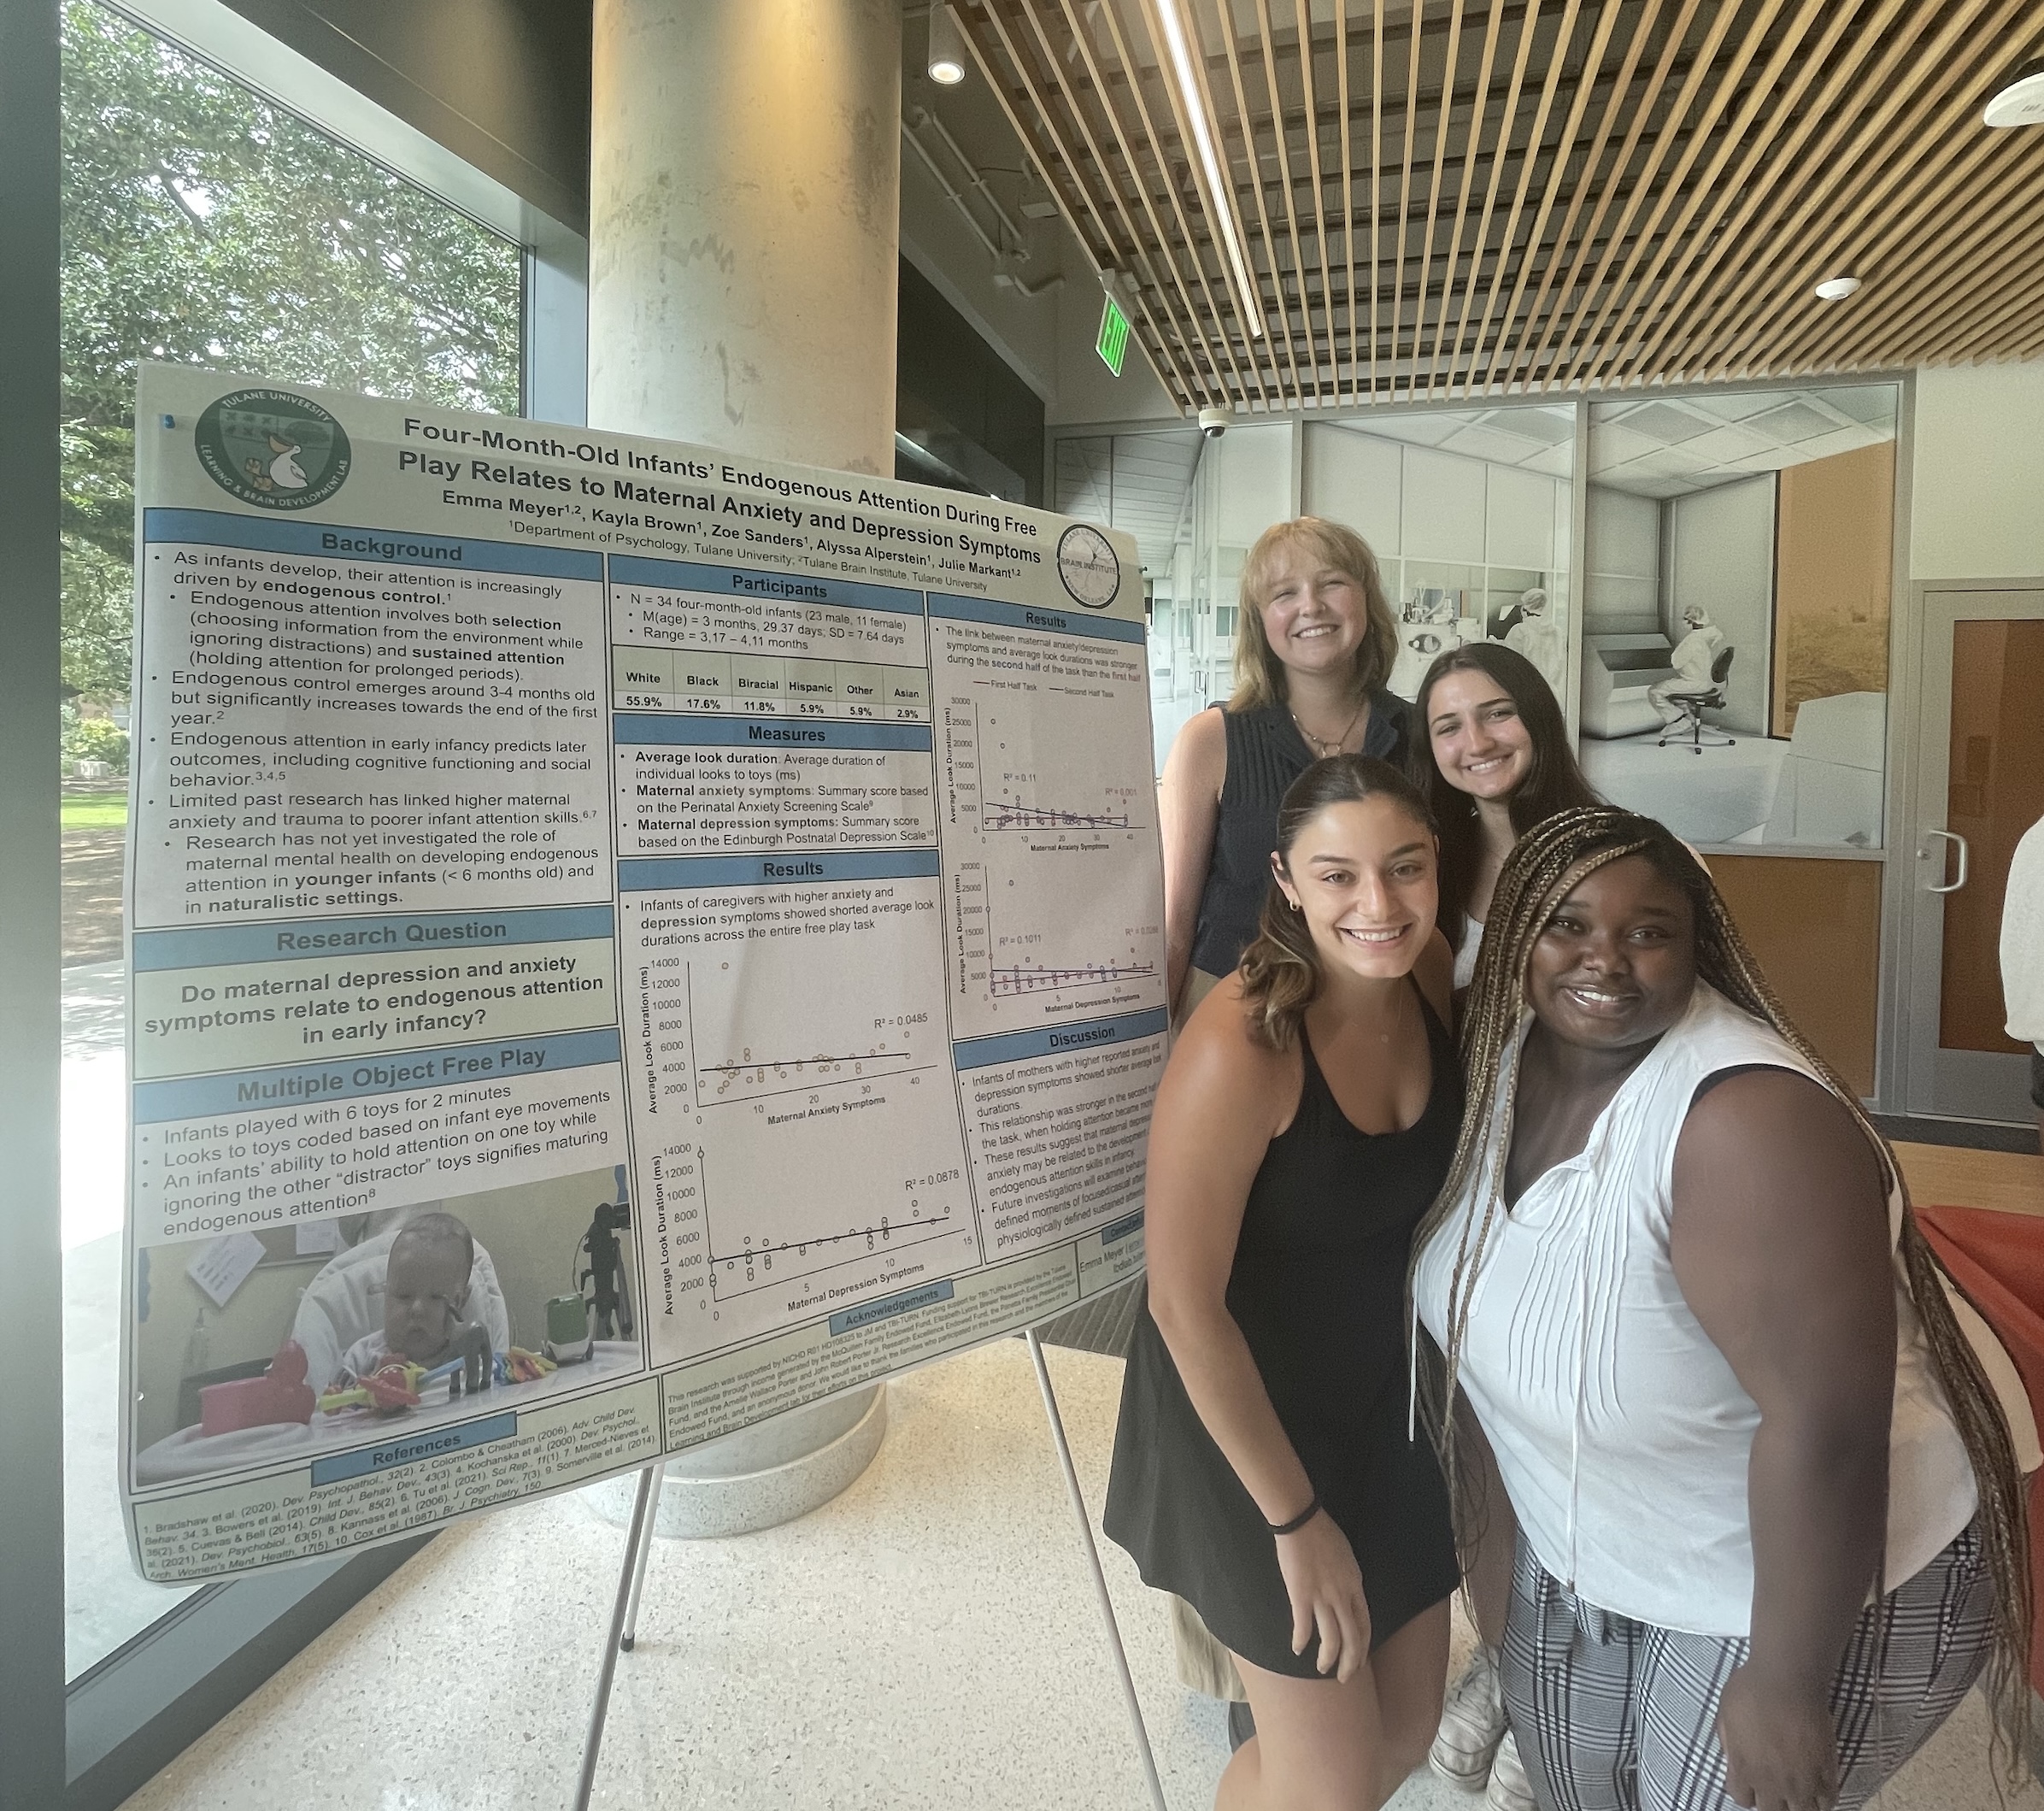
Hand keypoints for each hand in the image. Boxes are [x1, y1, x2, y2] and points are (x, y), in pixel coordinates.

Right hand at [1272, 1510, 1371, 1681]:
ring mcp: (1322, 1597)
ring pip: (1331, 1639)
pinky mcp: (1301, 1595)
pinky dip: (1300, 1641)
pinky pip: (1304, 1626)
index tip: (1359, 1660)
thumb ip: (1348, 1582)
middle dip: (1350, 1663)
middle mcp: (1343, 1596)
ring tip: (1323, 1668)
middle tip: (1344, 1677)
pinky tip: (1296, 1649)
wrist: (1303, 1522)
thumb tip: (1346, 1599)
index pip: (1365, 1626)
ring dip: (1328, 1659)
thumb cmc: (1324, 1535)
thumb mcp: (1347, 1559)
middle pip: (1352, 1639)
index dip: (1363, 1647)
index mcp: (1355, 1586)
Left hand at [1716, 1663, 1840, 1810]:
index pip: (1742, 1799)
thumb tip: (1732, 1758)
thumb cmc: (1750, 1690)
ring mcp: (1801, 1780)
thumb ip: (1728, 1743)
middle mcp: (1772, 1783)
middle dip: (1773, 1803)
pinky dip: (1824, 1799)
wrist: (1787, 1680)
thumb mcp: (1724, 1715)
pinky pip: (1829, 1800)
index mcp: (1743, 1769)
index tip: (1751, 1781)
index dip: (1746, 1791)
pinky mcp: (1826, 1772)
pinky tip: (1820, 1788)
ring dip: (1800, 1804)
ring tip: (1800, 1791)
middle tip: (1777, 1788)